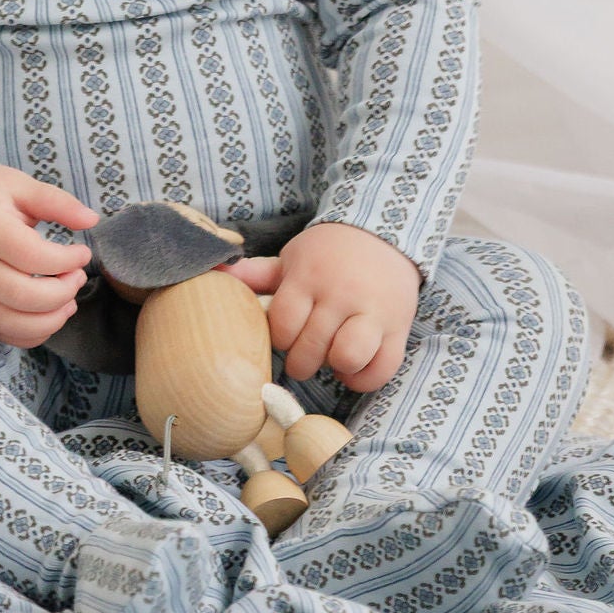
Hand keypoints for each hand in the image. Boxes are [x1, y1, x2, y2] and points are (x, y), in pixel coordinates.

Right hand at [0, 163, 97, 349]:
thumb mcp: (19, 185)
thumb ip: (57, 202)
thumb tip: (92, 219)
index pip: (31, 256)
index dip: (65, 260)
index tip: (83, 252)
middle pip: (22, 296)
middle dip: (61, 292)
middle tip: (78, 276)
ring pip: (10, 323)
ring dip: (49, 320)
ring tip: (69, 301)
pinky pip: (0, 332)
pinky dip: (30, 334)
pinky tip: (49, 315)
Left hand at [230, 223, 418, 392]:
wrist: (384, 234)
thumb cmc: (329, 253)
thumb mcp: (293, 258)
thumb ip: (257, 273)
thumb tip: (215, 271)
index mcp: (309, 276)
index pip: (283, 324)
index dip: (280, 339)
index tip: (286, 335)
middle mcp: (341, 293)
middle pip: (311, 347)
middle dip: (301, 361)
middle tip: (304, 354)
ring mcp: (373, 311)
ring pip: (348, 356)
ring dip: (334, 367)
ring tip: (330, 358)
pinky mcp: (398, 327)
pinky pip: (382, 368)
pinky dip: (363, 378)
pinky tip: (352, 369)